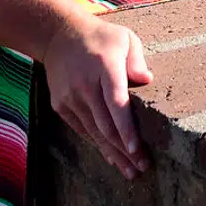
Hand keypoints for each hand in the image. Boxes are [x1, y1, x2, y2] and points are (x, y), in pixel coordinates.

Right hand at [43, 15, 153, 179]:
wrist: (58, 35)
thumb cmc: (100, 38)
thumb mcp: (124, 38)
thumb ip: (137, 59)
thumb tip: (147, 79)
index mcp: (104, 67)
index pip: (117, 103)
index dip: (127, 129)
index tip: (137, 149)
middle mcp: (85, 84)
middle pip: (106, 125)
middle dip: (125, 150)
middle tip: (142, 167)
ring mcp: (70, 97)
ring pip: (94, 132)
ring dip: (112, 153)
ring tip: (130, 171)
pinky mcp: (60, 105)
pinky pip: (82, 129)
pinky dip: (97, 144)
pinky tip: (110, 156)